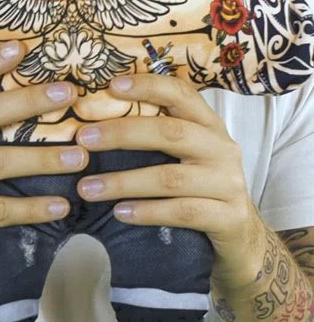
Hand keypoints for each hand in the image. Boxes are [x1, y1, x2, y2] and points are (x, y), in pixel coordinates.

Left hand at [74, 74, 264, 285]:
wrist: (239, 236)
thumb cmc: (196, 187)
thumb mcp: (181, 155)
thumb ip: (151, 135)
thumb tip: (89, 121)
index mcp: (208, 126)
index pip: (181, 94)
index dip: (148, 86)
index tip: (111, 85)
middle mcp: (222, 149)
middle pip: (170, 133)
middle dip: (121, 133)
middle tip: (82, 139)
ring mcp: (228, 183)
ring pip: (170, 178)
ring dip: (123, 182)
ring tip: (86, 188)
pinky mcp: (228, 217)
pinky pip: (183, 212)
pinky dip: (148, 212)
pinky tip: (119, 213)